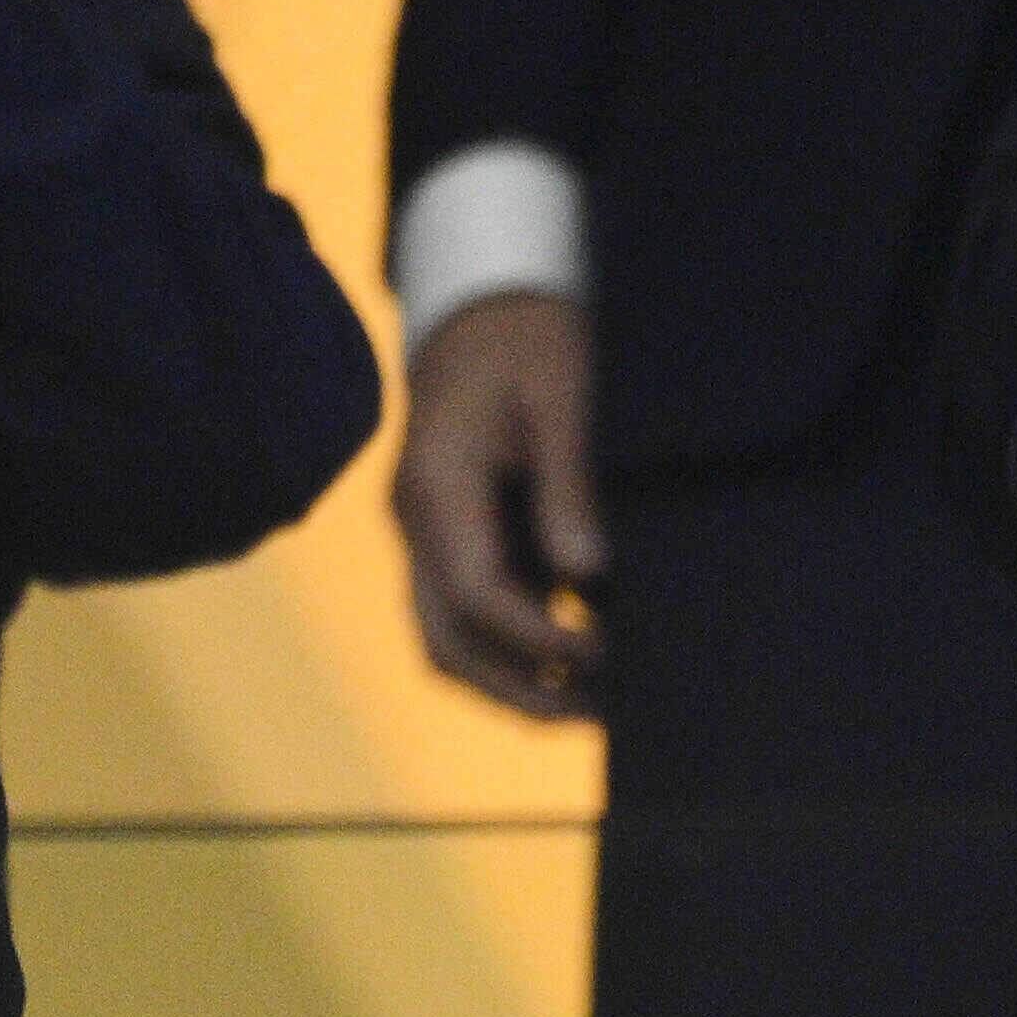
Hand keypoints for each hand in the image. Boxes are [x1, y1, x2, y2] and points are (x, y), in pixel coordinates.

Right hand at [391, 289, 600, 718]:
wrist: (482, 306)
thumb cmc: (527, 338)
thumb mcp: (561, 395)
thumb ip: (567, 486)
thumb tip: (586, 575)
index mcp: (436, 481)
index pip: (473, 591)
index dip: (536, 637)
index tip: (602, 653)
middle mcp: (415, 518)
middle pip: (444, 639)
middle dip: (514, 687)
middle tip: (594, 711)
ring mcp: (422, 532)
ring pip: (444, 638)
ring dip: (508, 679)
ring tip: (588, 702)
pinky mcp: (444, 537)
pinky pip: (461, 615)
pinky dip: (507, 649)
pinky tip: (571, 659)